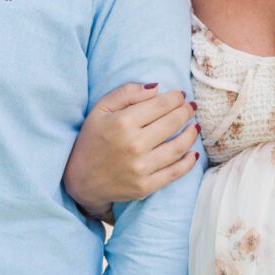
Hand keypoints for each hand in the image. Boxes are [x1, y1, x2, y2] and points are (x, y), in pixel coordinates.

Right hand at [64, 82, 199, 218]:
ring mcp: (141, 168)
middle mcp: (134, 144)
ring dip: (191, 134)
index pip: (160, 105)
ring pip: (178, 147)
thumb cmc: (91, 139)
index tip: (181, 96)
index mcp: (122, 122)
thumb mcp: (100, 109)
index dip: (176, 98)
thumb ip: (127, 93)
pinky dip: (188, 162)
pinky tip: (193, 152)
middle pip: (172, 123)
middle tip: (190, 108)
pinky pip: (175, 172)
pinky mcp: (145, 186)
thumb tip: (156, 88)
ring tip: (194, 126)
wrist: (80, 180)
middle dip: (186, 112)